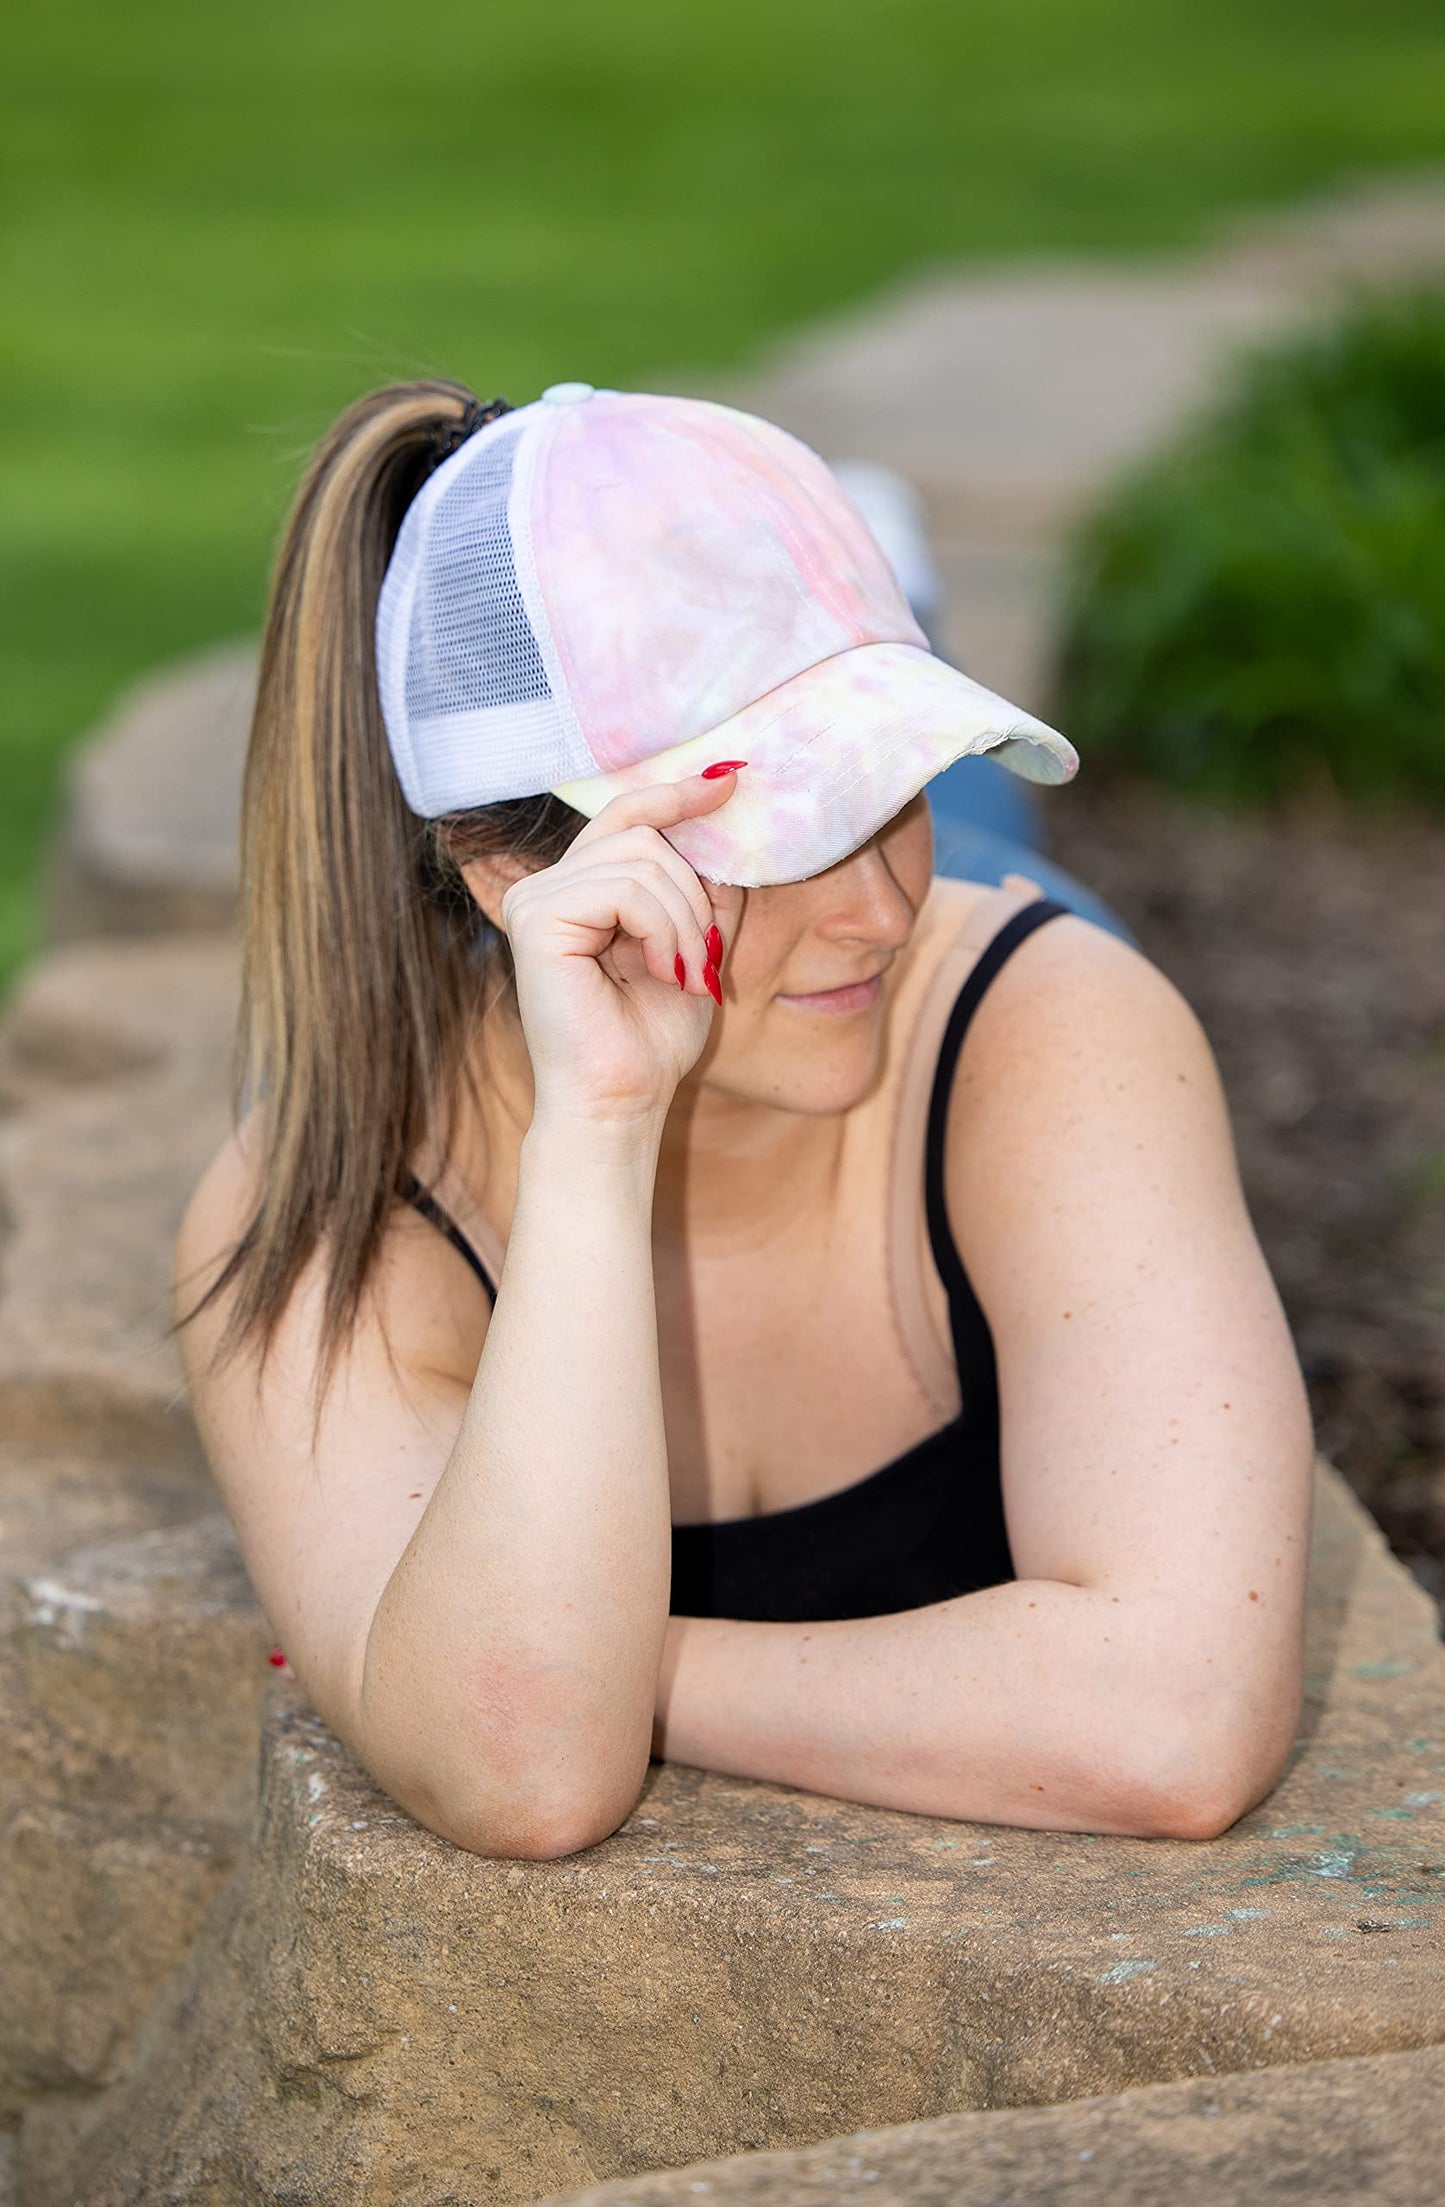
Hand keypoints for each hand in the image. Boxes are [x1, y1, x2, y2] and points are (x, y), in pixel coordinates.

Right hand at [499, 771, 745, 1127]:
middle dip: (693, 892)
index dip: (676, 796)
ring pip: (641, 860)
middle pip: (642, 833)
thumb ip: (703, 889)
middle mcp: (546, 888)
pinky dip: (662, 929)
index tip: (729, 782)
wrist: (620, 1102)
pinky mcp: (536, 920)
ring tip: (684, 974)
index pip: (627, 817)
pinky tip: (662, 972)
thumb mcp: (695, 946)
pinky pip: (624, 889)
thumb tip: (725, 821)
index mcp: (577, 890)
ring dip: (685, 921)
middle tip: (702, 959)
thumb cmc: (651, 1039)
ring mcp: (535, 901)